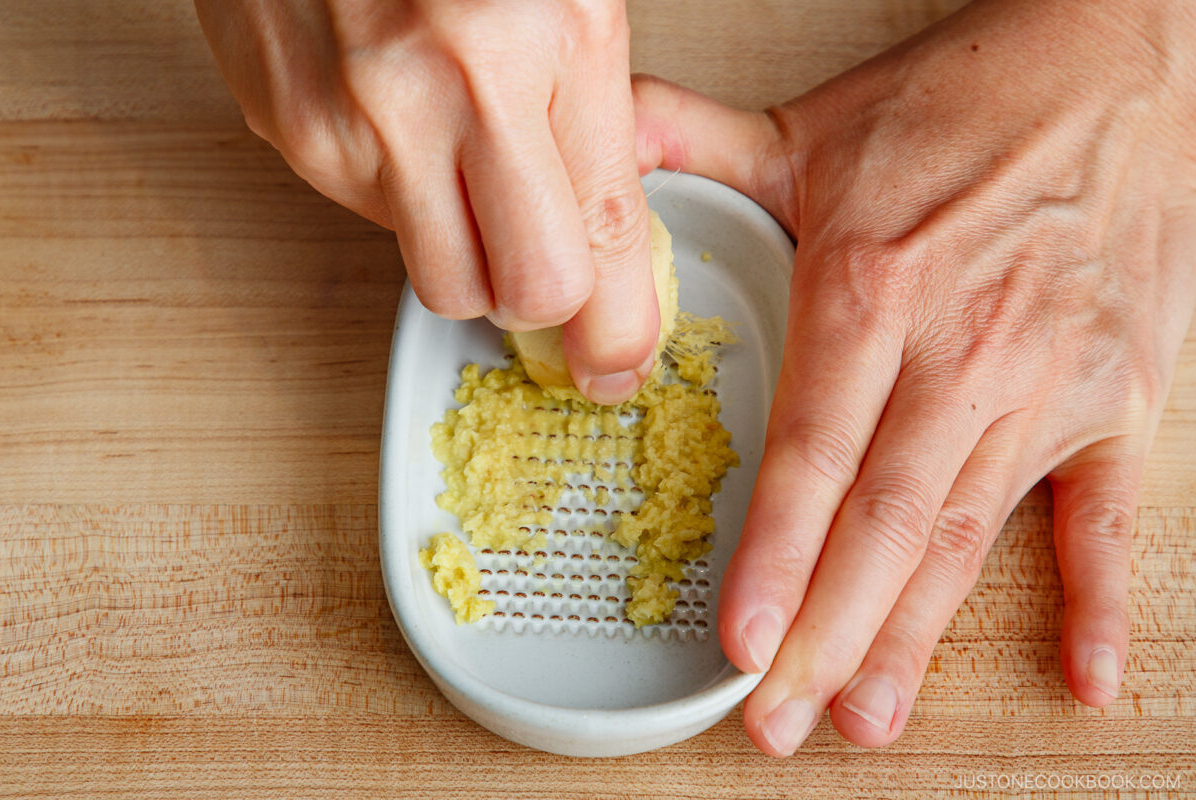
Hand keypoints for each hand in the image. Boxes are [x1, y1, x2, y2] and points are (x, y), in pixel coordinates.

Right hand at [195, 0, 657, 403]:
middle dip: (544, 299)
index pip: (601, 243)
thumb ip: (595, 118)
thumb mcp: (571, 0)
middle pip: (521, 294)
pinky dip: (402, 197)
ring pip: (441, 278)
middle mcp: (444, 92)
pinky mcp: (291, 132)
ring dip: (471, 255)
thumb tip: (614, 237)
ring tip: (469, 174)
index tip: (618, 357)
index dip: (619, 328)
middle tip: (551, 273)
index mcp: (545, 42)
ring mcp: (355, 121)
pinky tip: (404, 126)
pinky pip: (370, 220)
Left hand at [634, 0, 1195, 754]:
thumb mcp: (813, 124)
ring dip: (917, 634)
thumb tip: (597, 145)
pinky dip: (1098, 595)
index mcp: (874, 288)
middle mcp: (965, 348)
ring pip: (972, 532)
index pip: (815, 449)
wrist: (1122, 64)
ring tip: (866, 715)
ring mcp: (1050, 380)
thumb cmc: (965, 102)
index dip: (776, 553)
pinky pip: (1111, 512)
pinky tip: (1080, 675)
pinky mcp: (1120, 394)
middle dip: (827, 630)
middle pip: (887, 520)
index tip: (742, 640)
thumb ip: (692, 143)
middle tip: (777, 720)